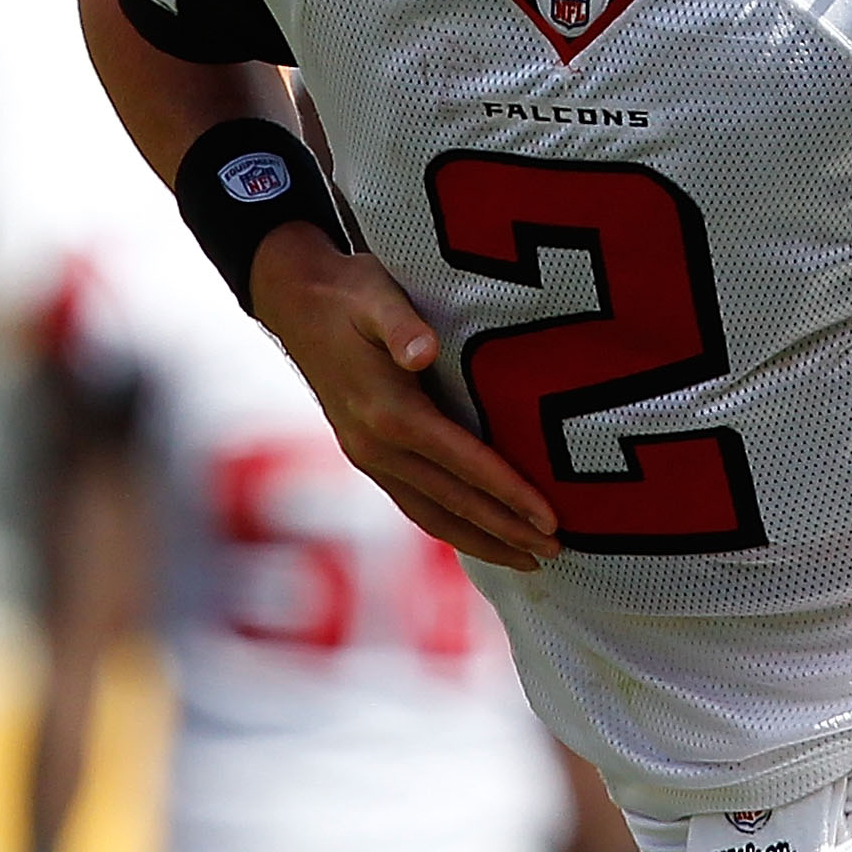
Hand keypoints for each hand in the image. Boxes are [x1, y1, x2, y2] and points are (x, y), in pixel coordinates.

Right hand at [249, 222, 560, 568]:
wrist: (293, 298)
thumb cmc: (349, 291)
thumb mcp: (375, 293)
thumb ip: (401, 323)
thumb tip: (421, 351)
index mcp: (388, 412)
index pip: (465, 464)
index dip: (510, 495)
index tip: (550, 520)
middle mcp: (376, 445)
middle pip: (453, 501)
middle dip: (507, 531)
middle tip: (557, 553)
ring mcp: (368, 455)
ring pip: (431, 513)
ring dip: (481, 541)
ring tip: (530, 560)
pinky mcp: (366, 454)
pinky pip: (414, 502)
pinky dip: (451, 526)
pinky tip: (480, 536)